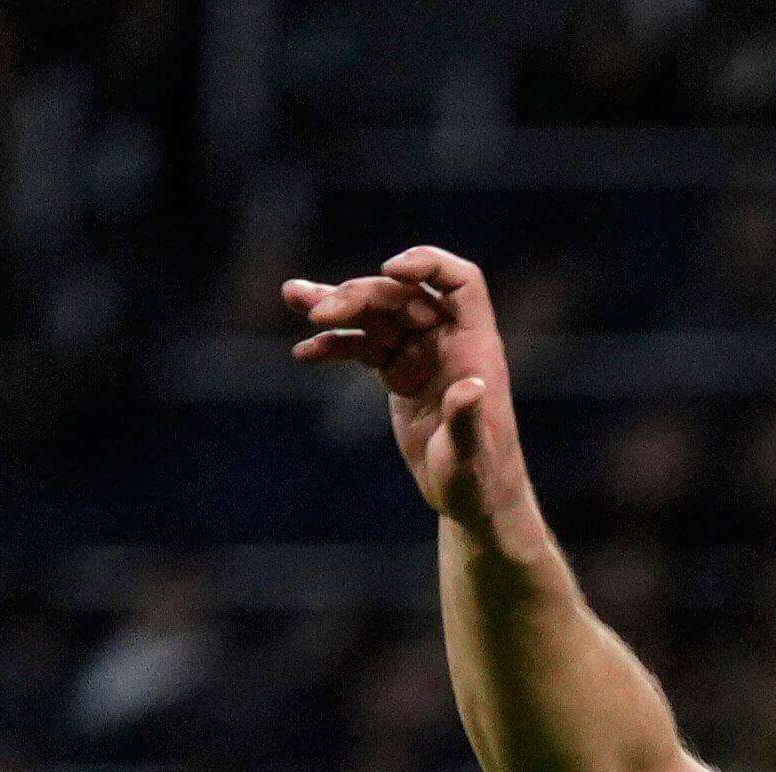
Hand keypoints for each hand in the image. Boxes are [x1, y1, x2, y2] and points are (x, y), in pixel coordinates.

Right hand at [282, 247, 535, 533]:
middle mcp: (448, 343)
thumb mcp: (471, 456)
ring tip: (293, 298)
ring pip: (375, 316)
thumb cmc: (482, 482)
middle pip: (401, 296)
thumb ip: (468, 421)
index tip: (390, 269)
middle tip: (317, 313)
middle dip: (359, 296)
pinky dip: (334, 345)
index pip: (461, 284)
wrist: (473, 503)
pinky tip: (306, 354)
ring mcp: (420, 356)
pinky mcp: (397, 373)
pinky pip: (362, 346)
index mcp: (476, 348)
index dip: (429, 264)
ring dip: (334, 307)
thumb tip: (471, 387)